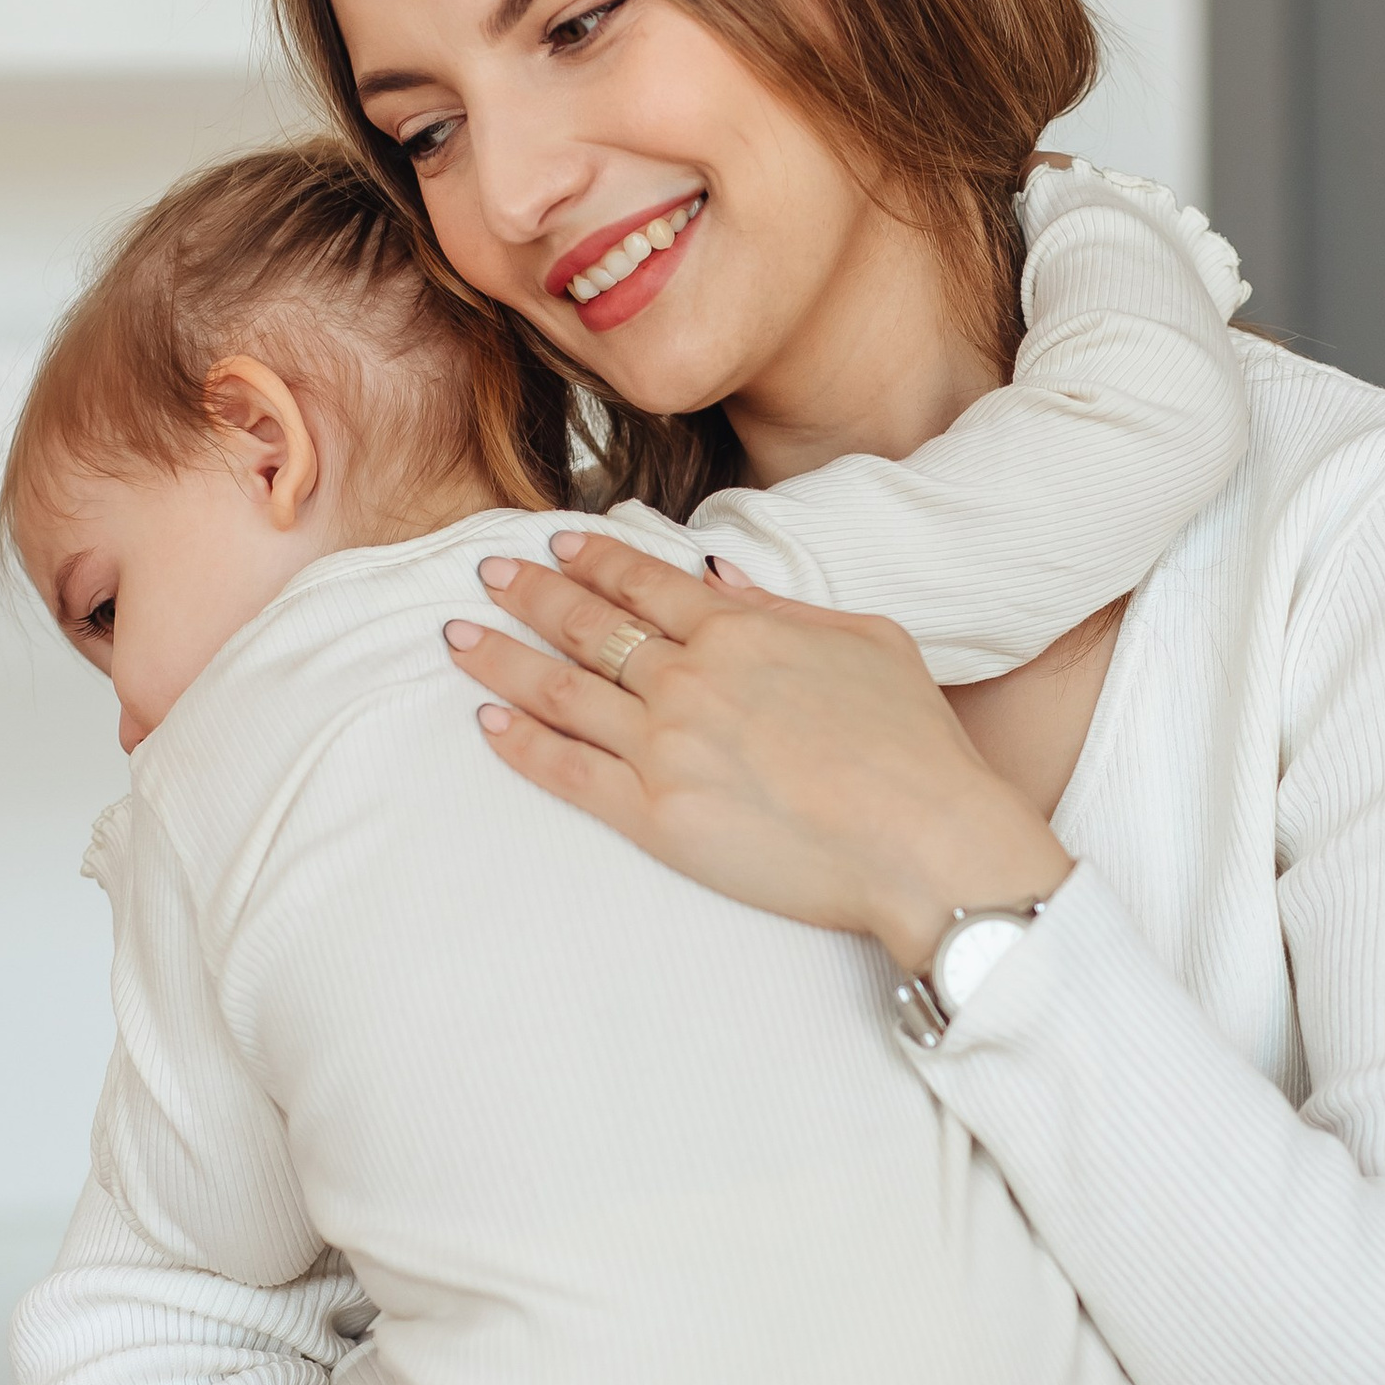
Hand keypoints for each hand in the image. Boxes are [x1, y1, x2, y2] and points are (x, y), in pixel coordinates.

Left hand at [442, 527, 1066, 972]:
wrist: (925, 842)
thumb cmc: (914, 746)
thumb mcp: (868, 641)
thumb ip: (784, 606)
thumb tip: (719, 575)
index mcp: (738, 630)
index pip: (643, 582)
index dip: (591, 558)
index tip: (552, 542)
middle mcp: (688, 678)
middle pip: (586, 625)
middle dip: (530, 593)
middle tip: (488, 574)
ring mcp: (664, 746)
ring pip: (559, 690)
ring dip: (501, 658)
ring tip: (459, 639)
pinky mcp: (655, 816)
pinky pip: (567, 771)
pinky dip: (521, 743)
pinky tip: (488, 720)